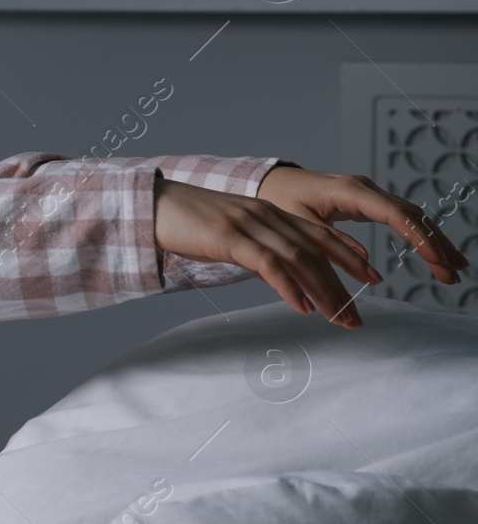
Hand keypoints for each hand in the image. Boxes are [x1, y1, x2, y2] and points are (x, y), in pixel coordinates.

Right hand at [154, 172, 437, 328]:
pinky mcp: (229, 237)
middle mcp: (265, 215)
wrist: (151, 204)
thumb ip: (253, 245)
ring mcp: (248, 225)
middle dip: (344, 284)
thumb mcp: (228, 232)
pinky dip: (289, 287)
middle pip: (316, 250)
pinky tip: (302, 307)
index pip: (319, 232)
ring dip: (324, 292)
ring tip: (340, 318)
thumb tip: (272, 269)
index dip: (349, 254)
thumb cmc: (184, 222)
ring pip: (300, 259)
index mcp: (267, 212)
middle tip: (358, 316)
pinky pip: (268, 264)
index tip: (372, 276)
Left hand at [256, 167, 468, 283]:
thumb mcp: (300, 224)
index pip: (395, 213)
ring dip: (434, 240)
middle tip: (455, 272)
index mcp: (350, 191)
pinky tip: (433, 253)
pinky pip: (401, 216)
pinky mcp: (367, 201)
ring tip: (454, 269)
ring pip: (411, 215)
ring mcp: (369, 194)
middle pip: (412, 214)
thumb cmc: (280, 200)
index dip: (419, 237)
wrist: (271, 181)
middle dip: (436, 243)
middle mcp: (365, 189)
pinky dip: (419, 234)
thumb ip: (330, 244)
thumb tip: (367, 266)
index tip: (437, 259)